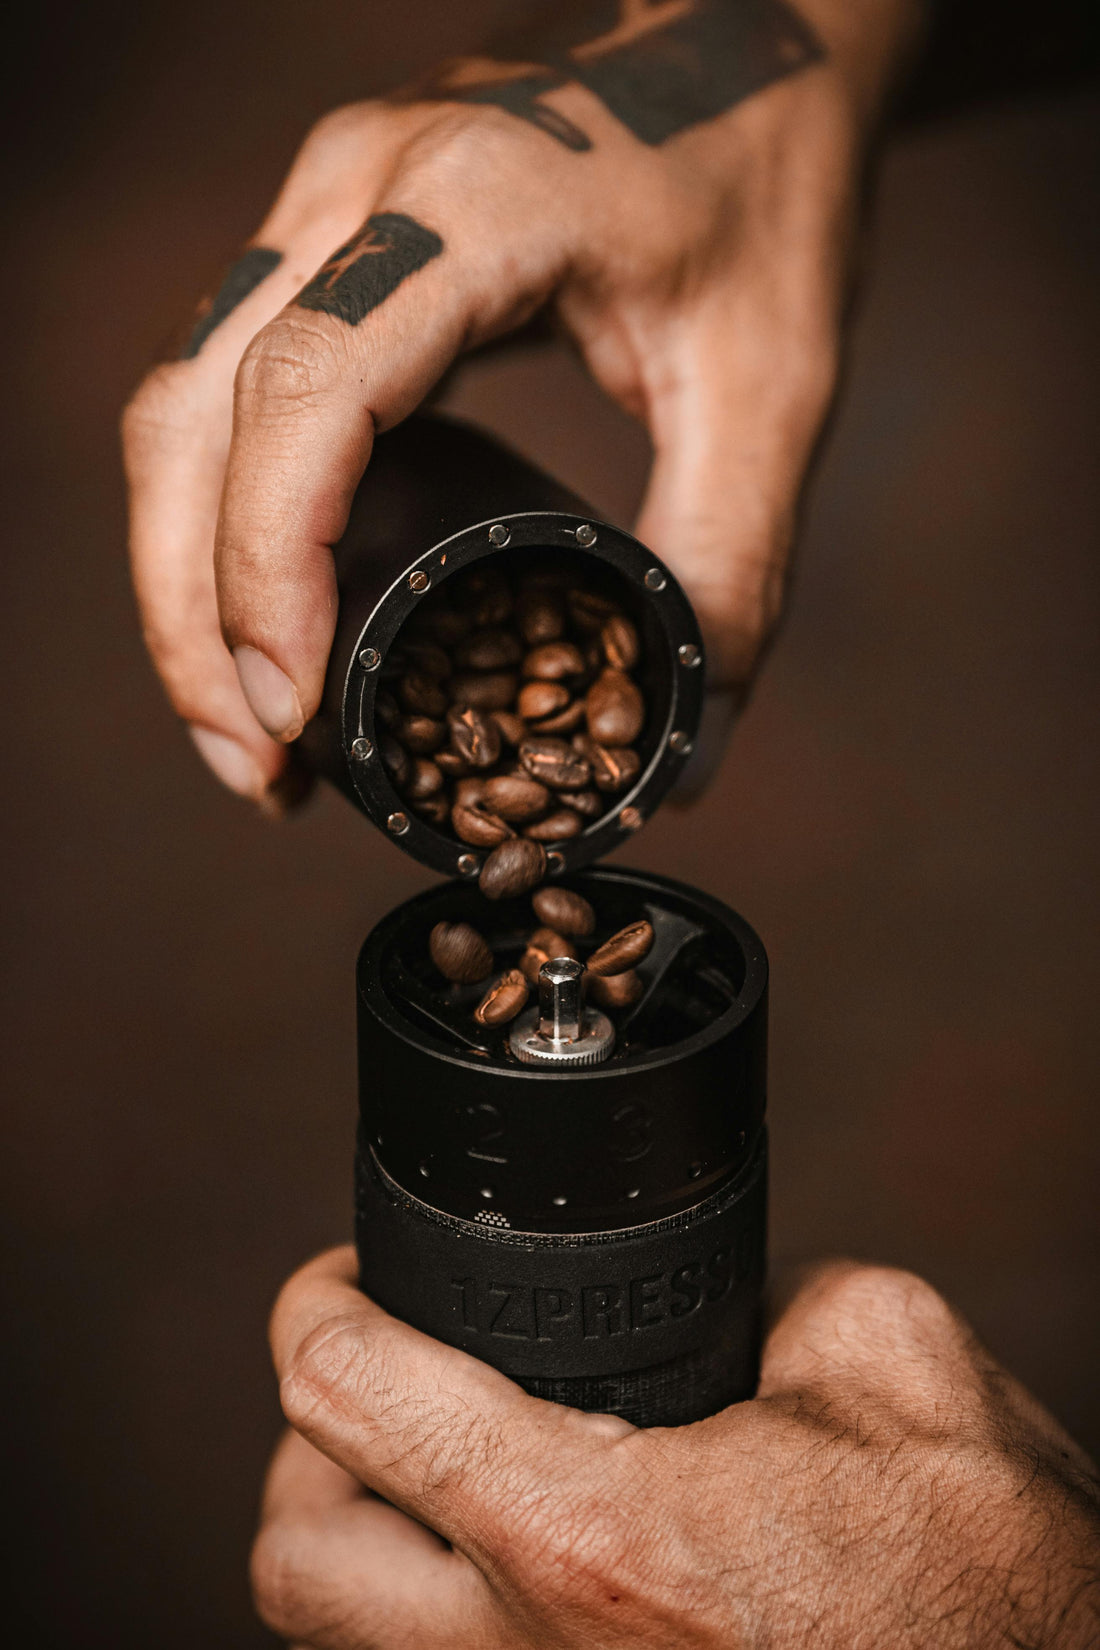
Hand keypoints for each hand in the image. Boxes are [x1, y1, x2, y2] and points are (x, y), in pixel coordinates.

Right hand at [122, 0, 919, 807]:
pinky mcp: (328, 243)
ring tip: (249, 731)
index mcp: (467, 208)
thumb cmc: (765, 172)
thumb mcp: (775, 378)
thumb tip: (681, 752)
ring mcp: (323, 208)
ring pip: (180, 406)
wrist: (746, 28)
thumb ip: (732, 562)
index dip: (268, 572)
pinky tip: (270, 620)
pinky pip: (227, 391)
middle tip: (257, 770)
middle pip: (189, 417)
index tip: (294, 715)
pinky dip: (225, 521)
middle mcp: (354, 192)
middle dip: (196, 614)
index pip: (303, 397)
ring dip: (187, 580)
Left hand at [252, 1248, 1099, 1647]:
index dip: (322, 1301)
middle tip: (377, 1377)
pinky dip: (438, 1610)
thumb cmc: (990, 1585)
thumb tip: (715, 1298)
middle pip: (297, 1556)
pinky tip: (516, 1551)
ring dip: (362, 1540)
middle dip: (312, 1450)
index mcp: (595, 1541)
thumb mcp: (888, 1359)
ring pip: (342, 1647)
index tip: (345, 1274)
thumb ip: (766, 1293)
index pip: (356, 1397)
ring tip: (433, 1465)